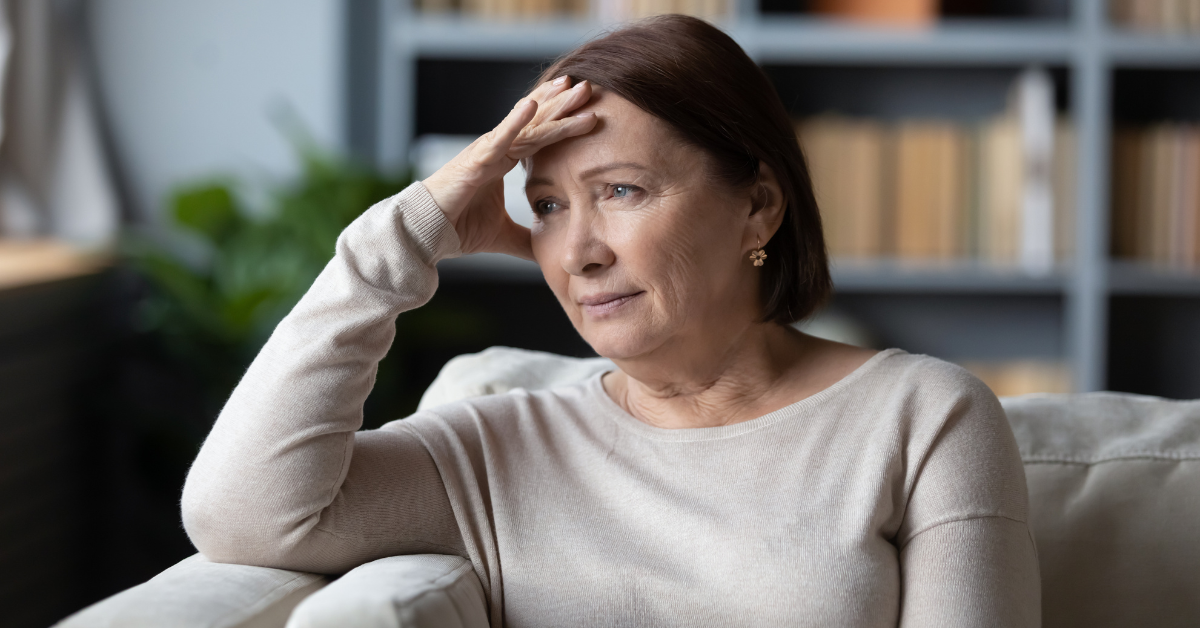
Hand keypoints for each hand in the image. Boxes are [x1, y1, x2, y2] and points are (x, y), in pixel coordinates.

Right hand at [423, 77, 597, 259]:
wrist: (428, 234)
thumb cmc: (458, 228)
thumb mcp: (503, 235)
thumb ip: (526, 240)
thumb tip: (548, 252)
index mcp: (504, 160)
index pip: (539, 134)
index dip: (561, 118)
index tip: (586, 105)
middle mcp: (497, 149)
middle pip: (537, 121)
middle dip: (563, 103)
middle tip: (588, 85)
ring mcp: (486, 151)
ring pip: (526, 126)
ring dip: (551, 106)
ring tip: (572, 86)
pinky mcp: (474, 160)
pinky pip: (499, 139)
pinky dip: (515, 122)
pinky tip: (531, 104)